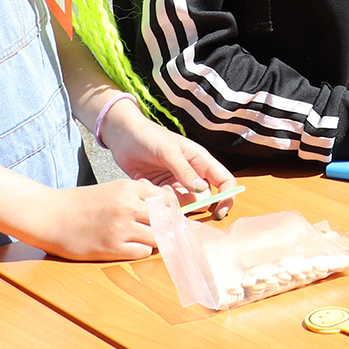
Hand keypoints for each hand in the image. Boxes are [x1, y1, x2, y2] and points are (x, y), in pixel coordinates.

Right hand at [27, 179, 165, 260]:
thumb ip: (138, 197)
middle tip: (167, 234)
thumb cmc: (81, 204)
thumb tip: (166, 211)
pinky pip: (142, 252)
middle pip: (167, 220)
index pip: (167, 200)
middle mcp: (128, 206)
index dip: (173, 212)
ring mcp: (121, 227)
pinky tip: (129, 247)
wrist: (49, 216)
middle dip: (169, 228)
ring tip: (144, 240)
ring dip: (155, 241)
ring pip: (158, 238)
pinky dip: (140, 251)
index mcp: (129, 187)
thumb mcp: (112, 190)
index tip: (172, 219)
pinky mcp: (112, 247)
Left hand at [97, 99, 233, 199]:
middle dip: (189, 203)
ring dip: (168, 199)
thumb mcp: (169, 151)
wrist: (122, 136)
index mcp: (201, 161)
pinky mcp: (159, 189)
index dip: (227, 197)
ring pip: (181, 204)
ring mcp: (175, 183)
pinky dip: (153, 197)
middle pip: (203, 199)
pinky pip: (163, 202)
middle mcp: (191, 174)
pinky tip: (143, 180)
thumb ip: (185, 171)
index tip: (219, 212)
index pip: (224, 181)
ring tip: (153, 184)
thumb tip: (203, 191)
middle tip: (170, 193)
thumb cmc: (149, 135)